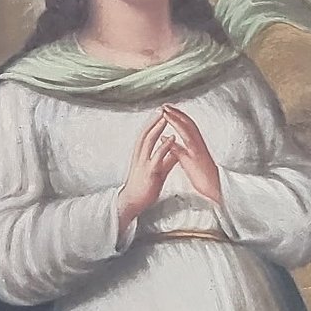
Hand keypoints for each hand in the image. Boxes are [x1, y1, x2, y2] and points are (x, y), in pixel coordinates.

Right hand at [117, 111, 178, 235]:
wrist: (133, 202)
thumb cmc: (145, 187)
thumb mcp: (158, 170)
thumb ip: (167, 159)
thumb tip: (176, 149)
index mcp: (140, 155)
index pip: (145, 135)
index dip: (152, 123)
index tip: (160, 112)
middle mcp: (139, 156)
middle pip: (145, 133)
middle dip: (153, 120)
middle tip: (162, 107)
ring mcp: (143, 163)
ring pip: (148, 141)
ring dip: (157, 128)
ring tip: (165, 117)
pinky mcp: (150, 172)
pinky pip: (157, 156)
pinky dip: (165, 146)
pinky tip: (172, 138)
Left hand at [159, 106, 222, 205]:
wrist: (215, 188)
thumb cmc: (202, 176)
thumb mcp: (186, 159)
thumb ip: (176, 148)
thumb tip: (164, 138)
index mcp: (195, 144)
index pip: (186, 126)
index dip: (176, 116)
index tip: (166, 109)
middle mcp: (198, 143)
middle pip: (187, 123)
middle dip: (176, 112)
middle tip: (164, 104)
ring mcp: (198, 148)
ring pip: (188, 128)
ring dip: (177, 118)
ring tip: (166, 110)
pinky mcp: (197, 155)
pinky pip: (188, 140)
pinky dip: (180, 131)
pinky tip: (172, 127)